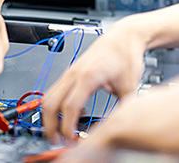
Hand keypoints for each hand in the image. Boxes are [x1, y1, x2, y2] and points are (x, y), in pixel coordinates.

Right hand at [42, 19, 147, 143]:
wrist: (124, 36)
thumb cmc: (126, 54)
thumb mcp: (129, 86)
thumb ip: (122, 109)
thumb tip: (118, 129)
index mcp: (87, 76)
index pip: (70, 107)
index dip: (68, 127)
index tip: (72, 141)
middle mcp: (74, 73)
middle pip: (50, 102)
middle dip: (49, 125)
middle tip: (57, 141)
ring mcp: (70, 72)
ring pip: (49, 96)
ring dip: (51, 116)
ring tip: (61, 132)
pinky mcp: (71, 72)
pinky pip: (56, 91)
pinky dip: (58, 106)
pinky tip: (74, 114)